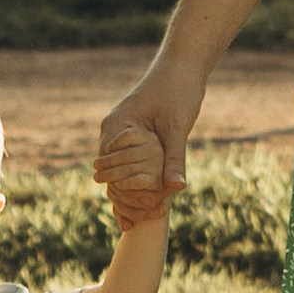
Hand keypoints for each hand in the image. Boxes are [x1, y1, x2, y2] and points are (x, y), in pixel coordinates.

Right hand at [94, 65, 202, 216]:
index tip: (137, 212)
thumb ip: (174, 157)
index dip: (123, 192)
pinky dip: (135, 181)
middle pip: (110, 173)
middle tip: (133, 225)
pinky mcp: (133, 136)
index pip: (110, 168)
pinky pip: (129, 163)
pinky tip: (143, 203)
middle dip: (122, 198)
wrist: (182, 68)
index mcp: (116, 127)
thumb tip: (175, 188)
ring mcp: (121, 134)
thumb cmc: (177, 91)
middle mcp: (113, 132)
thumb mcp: (177, 126)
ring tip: (134, 223)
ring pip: (118, 170)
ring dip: (128, 192)